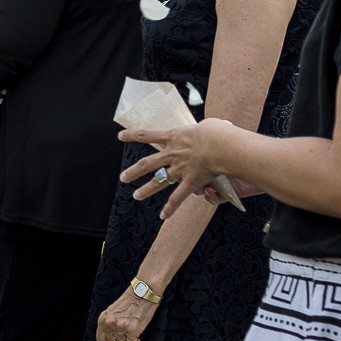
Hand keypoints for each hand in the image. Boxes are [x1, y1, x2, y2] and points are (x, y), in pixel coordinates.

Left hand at [97, 287, 158, 340]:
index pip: (101, 340)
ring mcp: (120, 327)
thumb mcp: (112, 311)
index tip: (116, 340)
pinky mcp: (132, 330)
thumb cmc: (130, 301)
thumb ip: (108, 323)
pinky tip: (138, 339)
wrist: (142, 293)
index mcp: (103, 319)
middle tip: (127, 335)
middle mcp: (109, 324)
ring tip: (134, 334)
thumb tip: (110, 337)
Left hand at [120, 117, 241, 216]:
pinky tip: (164, 215)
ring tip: (136, 195)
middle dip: (134, 171)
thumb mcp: (209, 124)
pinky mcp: (189, 182)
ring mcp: (179, 169)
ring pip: (158, 181)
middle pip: (147, 164)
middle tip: (123, 177)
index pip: (148, 135)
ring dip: (146, 190)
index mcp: (173, 137)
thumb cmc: (217, 132)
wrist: (221, 145)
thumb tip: (214, 128)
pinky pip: (177, 198)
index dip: (132, 135)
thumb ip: (206, 128)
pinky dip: (171, 208)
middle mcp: (172, 154)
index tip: (120, 136)